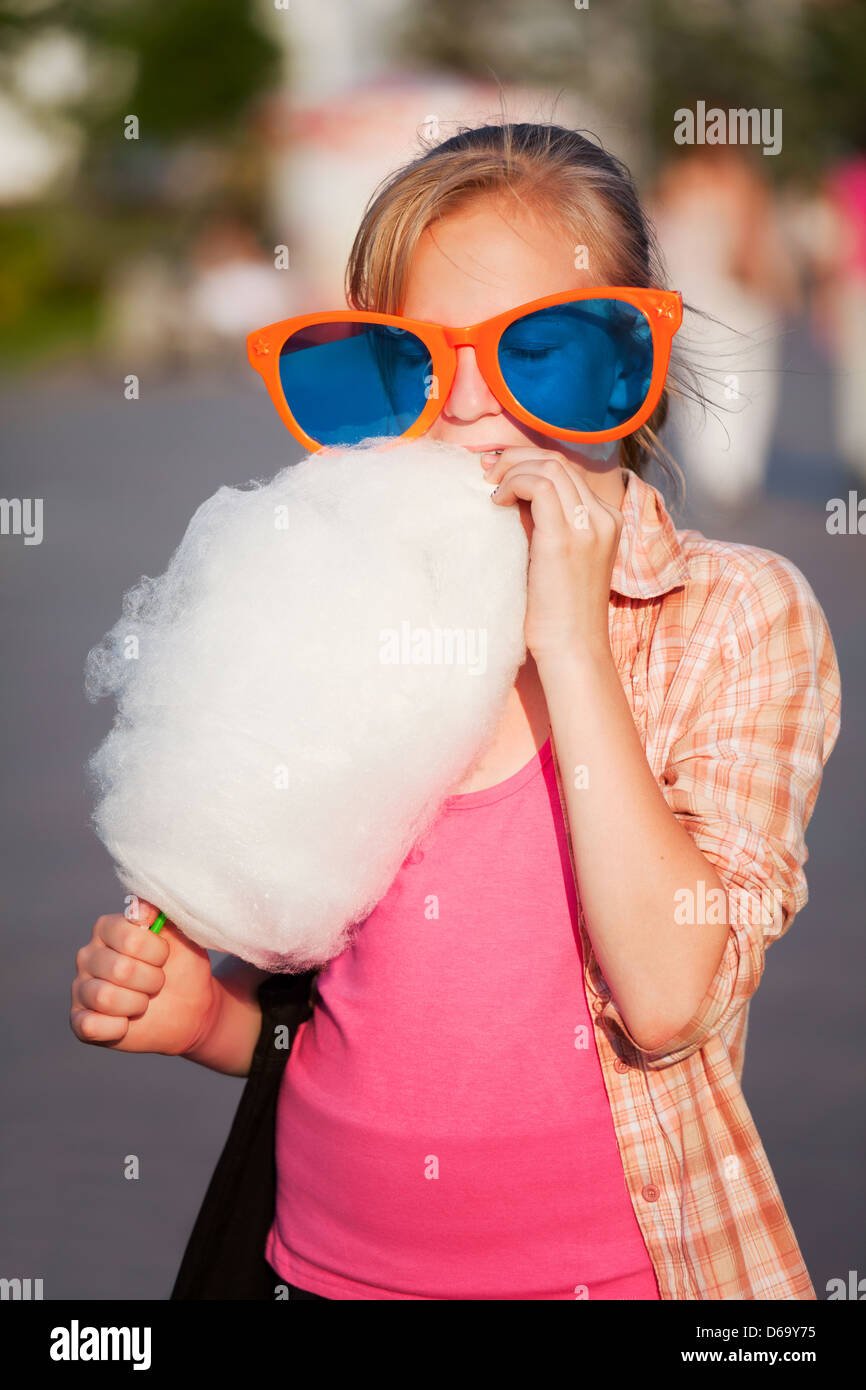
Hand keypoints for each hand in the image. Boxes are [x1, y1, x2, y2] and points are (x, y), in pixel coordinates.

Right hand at [70, 898, 218, 1056]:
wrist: (189, 1009)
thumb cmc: (181, 967)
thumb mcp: (179, 934)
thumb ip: (160, 913)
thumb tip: (141, 907)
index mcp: (107, 928)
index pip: (131, 937)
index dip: (157, 952)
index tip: (165, 957)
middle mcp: (87, 955)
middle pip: (120, 969)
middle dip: (152, 981)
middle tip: (158, 983)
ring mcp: (80, 989)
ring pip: (106, 997)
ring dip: (137, 1004)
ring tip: (144, 1002)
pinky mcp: (80, 1022)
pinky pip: (91, 1026)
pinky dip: (117, 1027)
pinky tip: (127, 1022)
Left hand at [485, 447, 623, 661]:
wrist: (572, 647)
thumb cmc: (557, 611)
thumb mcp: (555, 556)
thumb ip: (542, 523)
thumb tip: (509, 493)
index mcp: (606, 520)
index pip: (567, 471)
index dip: (529, 462)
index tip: (498, 471)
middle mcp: (604, 518)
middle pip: (558, 461)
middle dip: (517, 457)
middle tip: (486, 469)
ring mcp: (589, 526)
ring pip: (549, 466)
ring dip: (512, 468)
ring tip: (489, 487)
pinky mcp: (567, 538)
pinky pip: (539, 485)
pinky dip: (513, 483)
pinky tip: (496, 502)